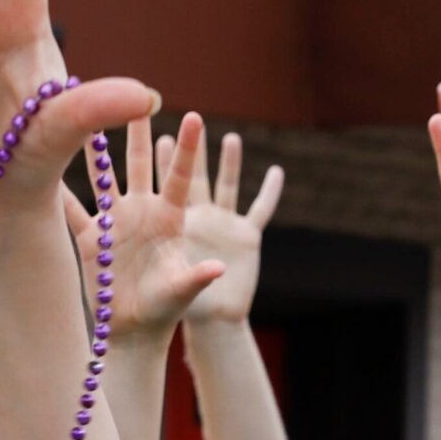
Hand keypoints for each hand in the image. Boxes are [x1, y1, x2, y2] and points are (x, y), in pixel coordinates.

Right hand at [62, 113, 223, 338]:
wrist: (134, 331)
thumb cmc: (165, 311)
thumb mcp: (181, 293)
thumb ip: (196, 278)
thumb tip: (219, 269)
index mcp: (170, 220)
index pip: (180, 177)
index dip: (187, 148)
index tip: (195, 116)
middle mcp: (142, 212)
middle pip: (140, 164)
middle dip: (138, 131)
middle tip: (137, 96)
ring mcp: (115, 221)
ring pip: (104, 176)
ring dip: (95, 148)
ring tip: (87, 112)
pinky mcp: (90, 236)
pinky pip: (71, 209)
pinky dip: (58, 190)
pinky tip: (42, 163)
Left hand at [180, 131, 283, 325]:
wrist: (198, 323)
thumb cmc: (163, 305)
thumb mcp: (167, 283)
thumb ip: (175, 268)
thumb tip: (190, 261)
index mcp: (167, 222)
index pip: (171, 181)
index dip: (173, 156)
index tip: (165, 129)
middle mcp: (194, 217)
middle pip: (193, 175)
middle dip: (191, 148)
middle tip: (188, 115)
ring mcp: (220, 225)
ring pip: (226, 186)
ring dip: (230, 163)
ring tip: (231, 138)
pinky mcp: (245, 238)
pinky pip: (261, 211)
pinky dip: (270, 193)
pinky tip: (276, 173)